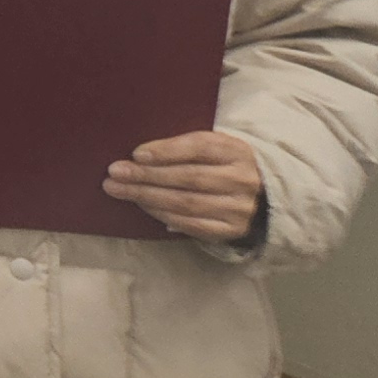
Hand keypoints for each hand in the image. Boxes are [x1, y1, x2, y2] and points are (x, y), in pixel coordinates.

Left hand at [108, 130, 265, 242]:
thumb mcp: (213, 146)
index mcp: (237, 151)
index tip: (136, 154)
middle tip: (115, 173)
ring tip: (119, 189)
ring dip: (148, 196)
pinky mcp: (232, 230)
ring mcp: (239, 208)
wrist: (262, 196)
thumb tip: (139, 156)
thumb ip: (184, 147)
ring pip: (187, 202)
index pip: (200, 147)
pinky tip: (143, 206)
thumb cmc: (221, 164)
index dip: (166, 150)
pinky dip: (163, 214)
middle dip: (147, 175)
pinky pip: (192, 224)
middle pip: (189, 177)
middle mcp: (242, 180)